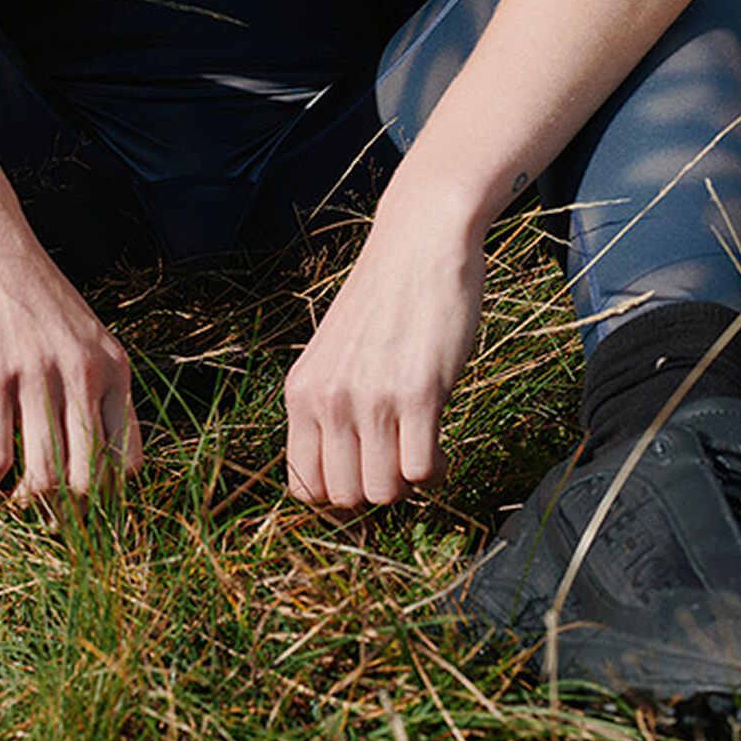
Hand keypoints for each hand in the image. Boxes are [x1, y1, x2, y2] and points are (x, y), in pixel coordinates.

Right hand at [0, 199, 140, 502]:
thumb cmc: (20, 286)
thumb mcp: (76, 330)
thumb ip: (86, 381)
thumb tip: (80, 450)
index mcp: (112, 365)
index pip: (128, 459)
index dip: (105, 493)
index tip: (77, 502)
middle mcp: (83, 373)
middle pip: (88, 479)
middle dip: (63, 508)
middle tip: (37, 510)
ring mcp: (38, 375)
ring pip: (43, 477)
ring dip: (21, 500)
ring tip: (4, 494)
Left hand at [283, 186, 484, 507]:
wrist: (420, 243)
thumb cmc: (384, 300)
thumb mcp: (335, 354)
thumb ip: (330, 406)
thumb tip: (346, 473)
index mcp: (300, 392)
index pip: (302, 486)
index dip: (336, 492)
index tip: (363, 472)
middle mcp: (329, 400)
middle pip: (344, 497)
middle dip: (375, 489)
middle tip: (397, 458)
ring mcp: (372, 399)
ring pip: (384, 492)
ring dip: (407, 482)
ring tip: (419, 450)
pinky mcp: (419, 393)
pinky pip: (421, 471)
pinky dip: (435, 470)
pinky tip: (439, 446)